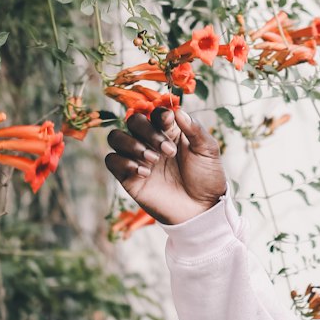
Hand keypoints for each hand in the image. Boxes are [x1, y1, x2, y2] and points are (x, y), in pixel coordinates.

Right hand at [104, 107, 227, 224]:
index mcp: (170, 131)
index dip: (159, 114)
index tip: (169, 122)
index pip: (155, 112)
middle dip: (147, 131)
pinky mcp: (128, 177)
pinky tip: (145, 172)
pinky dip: (124, 162)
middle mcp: (150, 141)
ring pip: (116, 137)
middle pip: (133, 121)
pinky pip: (111, 161)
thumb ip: (194, 129)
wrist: (202, 209)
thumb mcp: (208, 150)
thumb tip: (178, 110)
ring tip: (154, 160)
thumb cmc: (207, 178)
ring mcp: (137, 159)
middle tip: (168, 151)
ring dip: (133, 144)